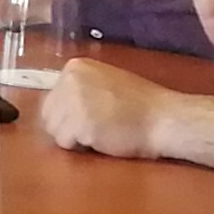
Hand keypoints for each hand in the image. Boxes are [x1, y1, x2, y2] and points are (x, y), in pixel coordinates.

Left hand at [37, 56, 163, 157]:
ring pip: (54, 130)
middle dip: (68, 126)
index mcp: (75, 67)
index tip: (92, 115)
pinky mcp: (80, 125)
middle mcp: (69, 81)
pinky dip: (81, 147)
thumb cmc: (140, 105)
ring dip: (74, 137)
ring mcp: (74, 102)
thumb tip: (57, 106)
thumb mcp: (105, 83)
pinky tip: (102, 139)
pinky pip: (66, 143)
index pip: (52, 97)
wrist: (164, 119)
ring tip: (100, 132)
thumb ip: (79, 89)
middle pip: (49, 114)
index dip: (69, 113)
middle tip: (96, 126)